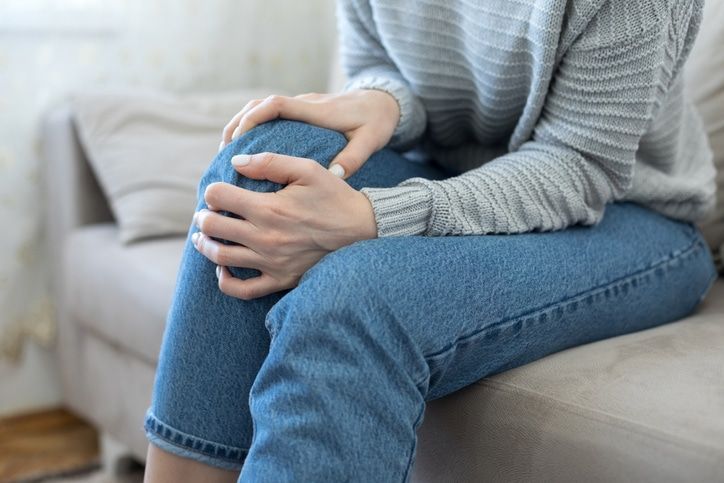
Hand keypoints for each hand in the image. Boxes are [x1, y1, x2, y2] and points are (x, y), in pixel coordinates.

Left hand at [191, 152, 377, 299]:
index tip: (218, 192)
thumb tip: (235, 162)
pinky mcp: (280, 280)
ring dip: (205, 245)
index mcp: (269, 208)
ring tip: (205, 237)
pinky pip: (243, 290)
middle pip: (213, 228)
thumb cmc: (333, 196)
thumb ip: (270, 162)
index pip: (219, 197)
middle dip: (204, 217)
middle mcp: (266, 238)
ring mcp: (272, 263)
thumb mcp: (307, 169)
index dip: (213, 191)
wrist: (360, 230)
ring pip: (221, 257)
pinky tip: (222, 270)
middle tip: (208, 213)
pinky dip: (225, 282)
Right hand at [220, 90, 399, 178]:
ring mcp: (301, 107)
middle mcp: (305, 104)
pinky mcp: (301, 112)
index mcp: (317, 111)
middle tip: (224, 152)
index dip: (254, 118)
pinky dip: (253, 129)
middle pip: (259, 105)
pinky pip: (269, 116)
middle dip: (238, 125)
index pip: (277, 105)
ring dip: (241, 126)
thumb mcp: (371, 140)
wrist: (385, 102)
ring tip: (228, 153)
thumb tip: (335, 176)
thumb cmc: (377, 122)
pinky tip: (247, 152)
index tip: (239, 139)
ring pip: (261, 109)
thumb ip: (354, 158)